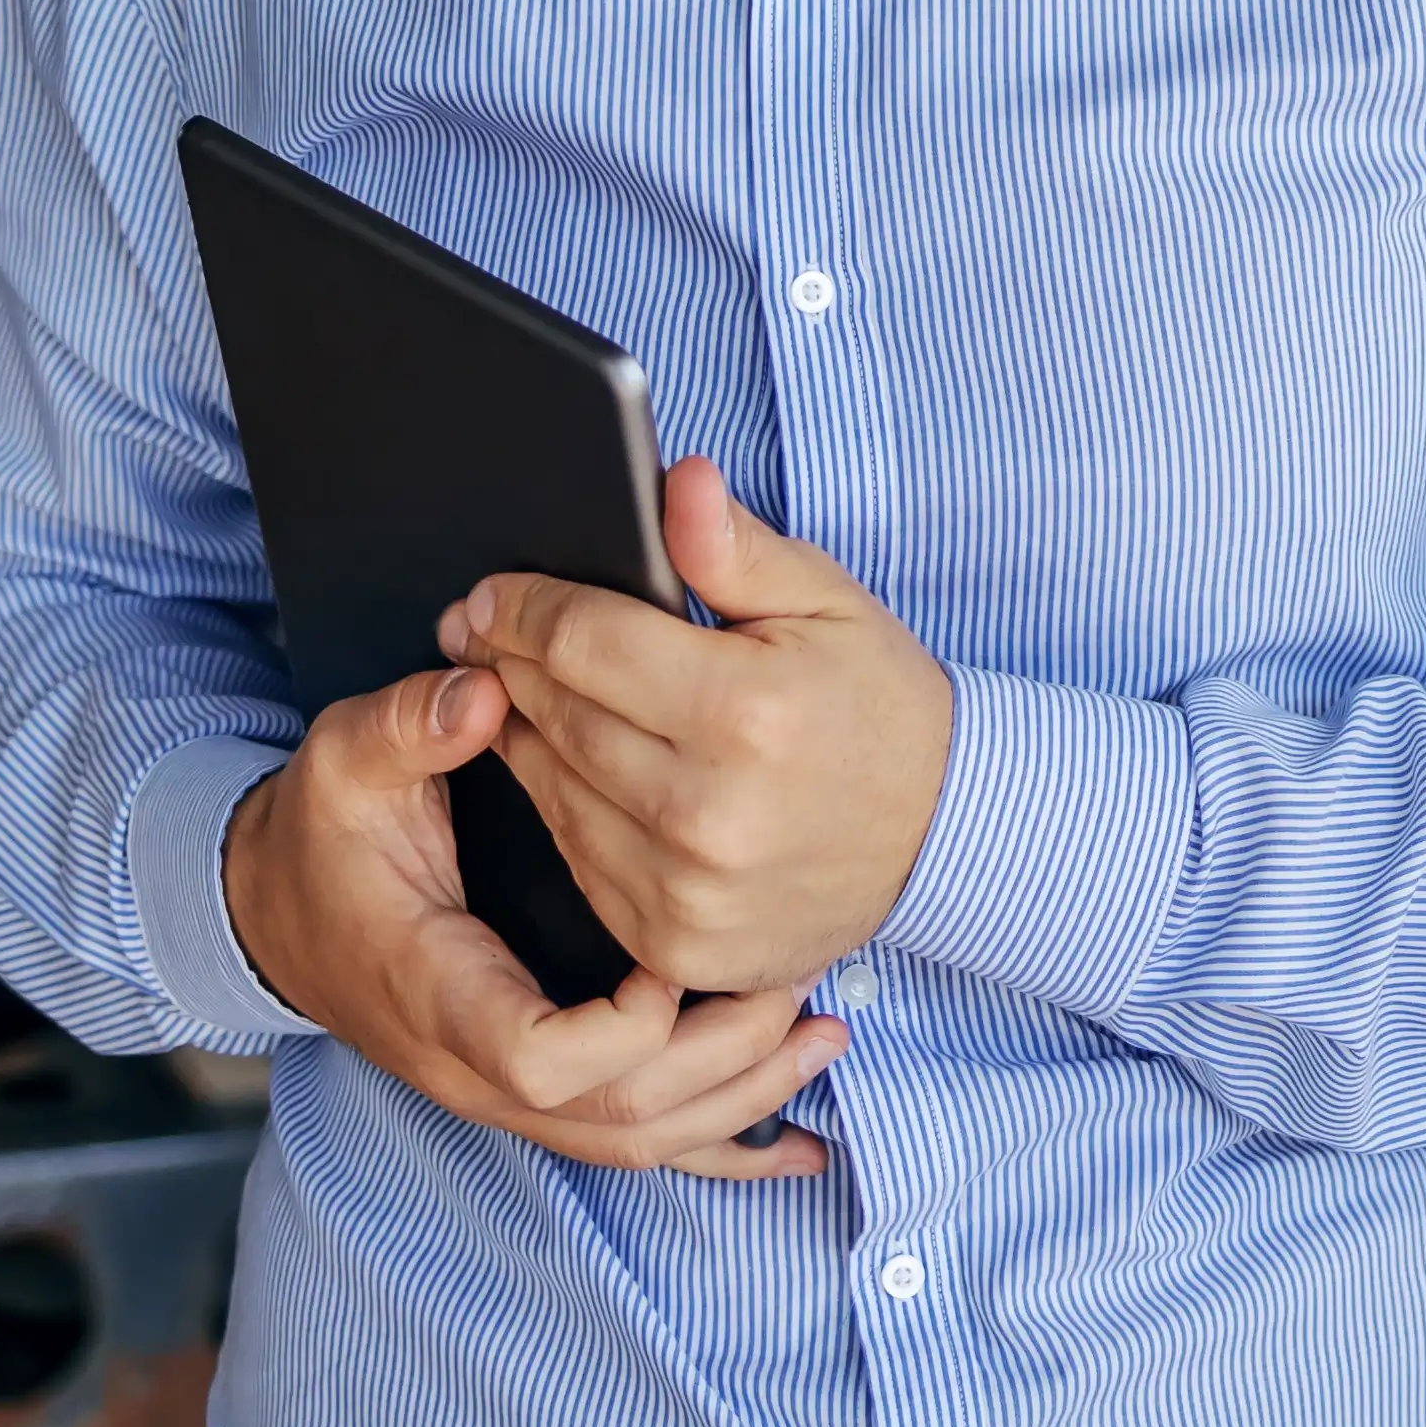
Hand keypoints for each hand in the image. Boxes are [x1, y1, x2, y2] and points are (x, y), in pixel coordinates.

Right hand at [218, 662, 839, 1176]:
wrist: (277, 909)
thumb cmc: (322, 836)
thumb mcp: (344, 764)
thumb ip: (405, 727)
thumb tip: (479, 693)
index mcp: (439, 995)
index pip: (539, 1063)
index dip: (618, 1030)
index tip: (667, 965)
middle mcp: (478, 1066)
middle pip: (616, 1118)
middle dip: (720, 1062)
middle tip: (801, 988)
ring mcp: (509, 1092)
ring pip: (638, 1142)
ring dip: (738, 1098)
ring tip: (824, 1032)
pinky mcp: (538, 1090)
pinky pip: (637, 1146)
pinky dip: (723, 1149)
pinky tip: (798, 1143)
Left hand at [452, 456, 959, 1002]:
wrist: (940, 836)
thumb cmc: (877, 706)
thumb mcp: (827, 603)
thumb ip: (736, 549)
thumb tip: (678, 484)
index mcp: (746, 710)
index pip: (584, 641)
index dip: (522, 608)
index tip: (491, 595)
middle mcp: (707, 809)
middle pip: (554, 713)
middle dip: (510, 662)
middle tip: (485, 632)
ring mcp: (686, 888)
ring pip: (551, 788)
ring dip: (526, 732)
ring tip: (527, 692)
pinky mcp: (675, 942)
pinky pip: (578, 859)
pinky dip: (564, 806)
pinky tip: (575, 768)